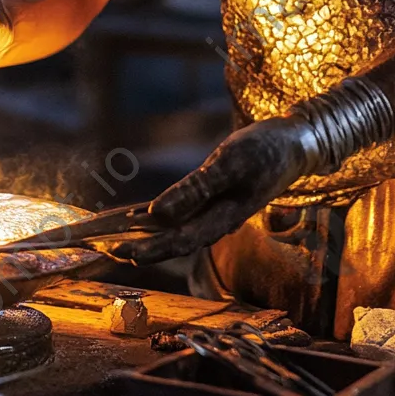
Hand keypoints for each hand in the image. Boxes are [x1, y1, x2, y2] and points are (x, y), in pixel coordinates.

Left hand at [107, 115, 318, 264]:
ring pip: (171, 230)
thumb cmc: (266, 149)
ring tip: (106, 238)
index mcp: (223, 218)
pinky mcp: (210, 198)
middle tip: (99, 248)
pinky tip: (132, 218)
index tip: (118, 251)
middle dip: (135, 246)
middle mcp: (215, 221)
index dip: (147, 249)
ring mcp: (213, 211)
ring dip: (140, 234)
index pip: (178, 241)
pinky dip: (154, 217)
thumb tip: (156, 214)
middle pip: (170, 241)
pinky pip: (176, 213)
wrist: (295, 143)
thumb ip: (195, 190)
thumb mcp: (231, 162)